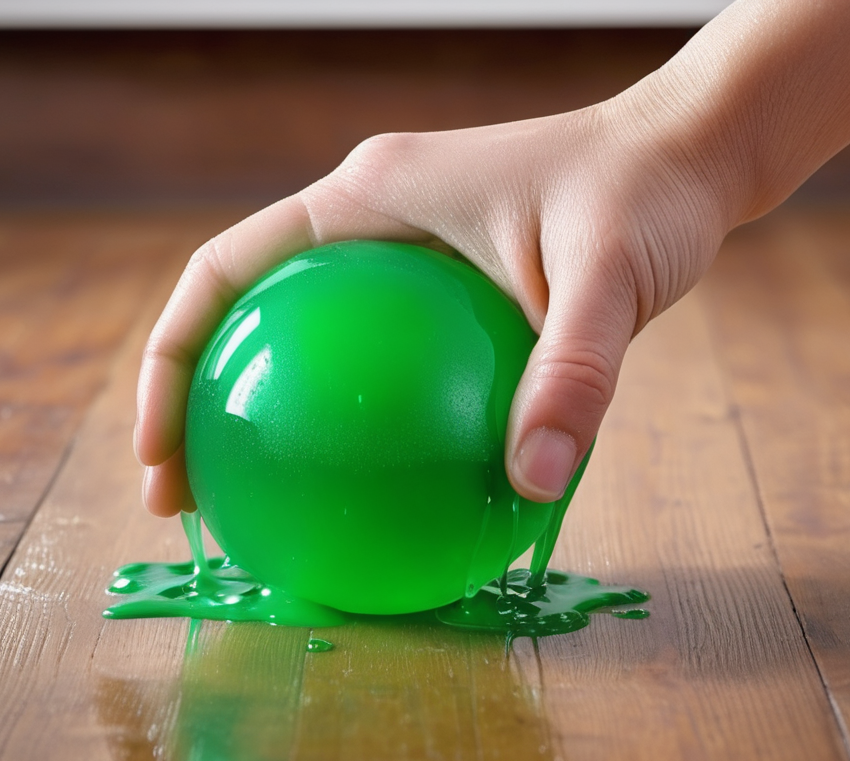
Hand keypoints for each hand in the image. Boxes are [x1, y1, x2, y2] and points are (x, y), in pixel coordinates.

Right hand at [133, 81, 745, 516]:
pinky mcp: (441, 293)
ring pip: (301, 343)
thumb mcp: (611, 280)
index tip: (158, 447)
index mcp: (369, 197)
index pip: (227, 270)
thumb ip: (572, 375)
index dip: (172, 356)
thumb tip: (532, 487)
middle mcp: (369, 224)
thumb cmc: (646, 191)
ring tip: (257, 513)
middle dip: (196, 404)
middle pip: (244, 315)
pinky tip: (379, 499)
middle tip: (184, 502)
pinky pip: (372, 366)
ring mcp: (401, 257)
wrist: (691, 157)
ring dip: (266, 418)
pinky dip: (354, 426)